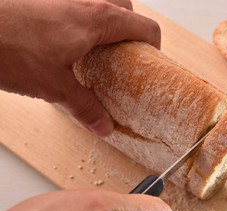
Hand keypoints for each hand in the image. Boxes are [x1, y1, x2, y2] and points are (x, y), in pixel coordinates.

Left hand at [0, 0, 160, 136]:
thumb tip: (103, 125)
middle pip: (125, 10)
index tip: (150, 62)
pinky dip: (83, 21)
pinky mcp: (47, 2)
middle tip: (123, 57)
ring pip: (101, 5)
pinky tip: (69, 43)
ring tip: (98, 50)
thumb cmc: (6, 45)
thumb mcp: (52, 85)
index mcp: (97, 20)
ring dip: (107, 24)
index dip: (153, 46)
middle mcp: (84, 2)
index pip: (144, 27)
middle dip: (130, 31)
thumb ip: (83, 106)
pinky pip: (78, 6)